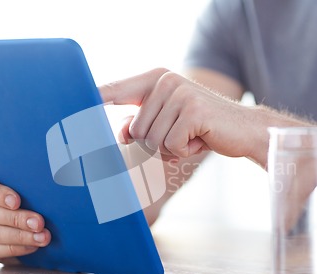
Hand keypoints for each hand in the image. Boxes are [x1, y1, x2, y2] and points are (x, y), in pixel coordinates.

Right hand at [0, 174, 50, 262]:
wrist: (24, 227)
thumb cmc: (26, 201)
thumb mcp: (25, 192)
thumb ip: (28, 189)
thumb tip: (48, 190)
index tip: (17, 201)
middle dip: (17, 219)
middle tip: (39, 223)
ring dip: (20, 236)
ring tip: (42, 237)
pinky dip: (16, 249)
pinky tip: (32, 246)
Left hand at [99, 68, 258, 158]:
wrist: (244, 129)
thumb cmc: (201, 128)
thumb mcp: (167, 124)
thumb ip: (141, 125)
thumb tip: (121, 134)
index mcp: (156, 79)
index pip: (117, 90)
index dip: (94, 99)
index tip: (72, 106)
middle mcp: (165, 81)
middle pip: (135, 130)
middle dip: (155, 143)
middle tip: (181, 135)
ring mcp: (179, 93)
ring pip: (151, 140)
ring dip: (172, 148)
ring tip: (192, 135)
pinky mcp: (192, 110)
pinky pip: (171, 145)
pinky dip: (185, 151)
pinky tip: (201, 139)